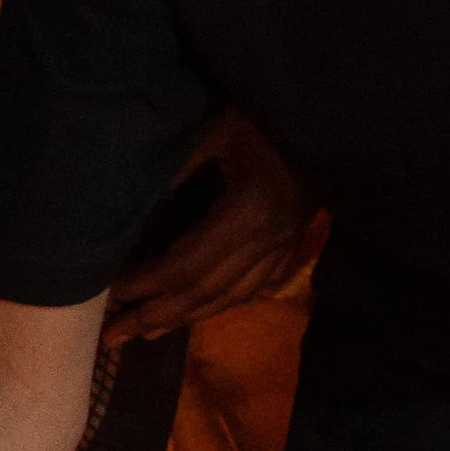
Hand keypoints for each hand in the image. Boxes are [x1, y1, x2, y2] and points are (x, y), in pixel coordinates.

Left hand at [101, 113, 322, 344]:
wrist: (337, 114)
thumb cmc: (269, 113)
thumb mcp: (218, 129)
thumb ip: (180, 164)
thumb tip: (128, 200)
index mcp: (248, 212)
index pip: (187, 264)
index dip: (148, 284)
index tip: (112, 295)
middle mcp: (267, 239)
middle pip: (205, 291)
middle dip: (156, 316)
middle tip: (113, 337)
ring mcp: (283, 244)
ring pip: (230, 295)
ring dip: (184, 319)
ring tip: (146, 335)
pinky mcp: (292, 241)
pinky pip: (252, 286)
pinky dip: (219, 304)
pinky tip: (199, 312)